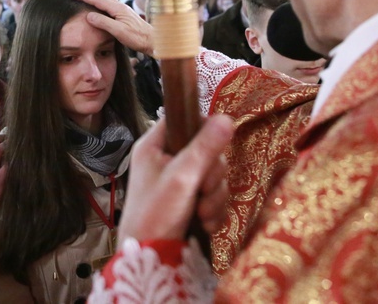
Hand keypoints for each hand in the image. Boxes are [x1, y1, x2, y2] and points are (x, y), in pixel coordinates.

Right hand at [70, 0, 153, 55]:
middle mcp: (120, 6)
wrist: (153, 40)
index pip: (97, 0)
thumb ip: (104, 23)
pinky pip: (110, 1)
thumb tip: (89, 15)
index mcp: (118, 8)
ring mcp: (123, 9)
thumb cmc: (137, 38)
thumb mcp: (119, 31)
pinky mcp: (124, 13)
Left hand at [119, 115, 231, 242]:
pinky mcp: (190, 202)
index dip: (203, 128)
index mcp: (154, 145)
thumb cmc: (156, 214)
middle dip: (212, 175)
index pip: (184, 118)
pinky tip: (204, 223)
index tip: (212, 146)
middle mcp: (166, 159)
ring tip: (201, 213)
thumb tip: (227, 117)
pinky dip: (213, 211)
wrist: (151, 259)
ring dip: (214, 197)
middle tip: (202, 191)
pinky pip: (214, 196)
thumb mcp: (182, 177)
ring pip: (214, 175)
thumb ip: (204, 148)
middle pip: (206, 149)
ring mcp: (179, 181)